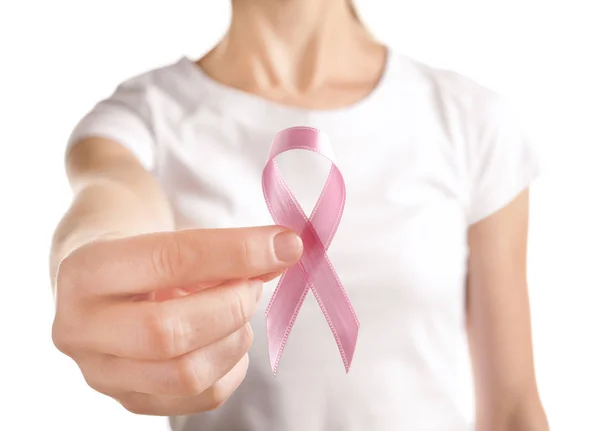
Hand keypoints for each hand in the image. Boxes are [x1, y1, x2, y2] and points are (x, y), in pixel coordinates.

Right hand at [52, 226, 302, 414]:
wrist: (103, 274)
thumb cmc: (141, 245)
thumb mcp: (171, 230)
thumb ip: (225, 246)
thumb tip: (283, 253)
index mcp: (85, 271)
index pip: (169, 262)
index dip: (236, 253)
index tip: (285, 245)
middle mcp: (81, 329)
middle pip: (170, 333)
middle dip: (233, 305)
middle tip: (254, 283)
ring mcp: (102, 374)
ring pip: (187, 375)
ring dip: (235, 336)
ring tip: (238, 306)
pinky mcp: (131, 400)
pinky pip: (201, 398)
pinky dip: (234, 366)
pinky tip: (229, 336)